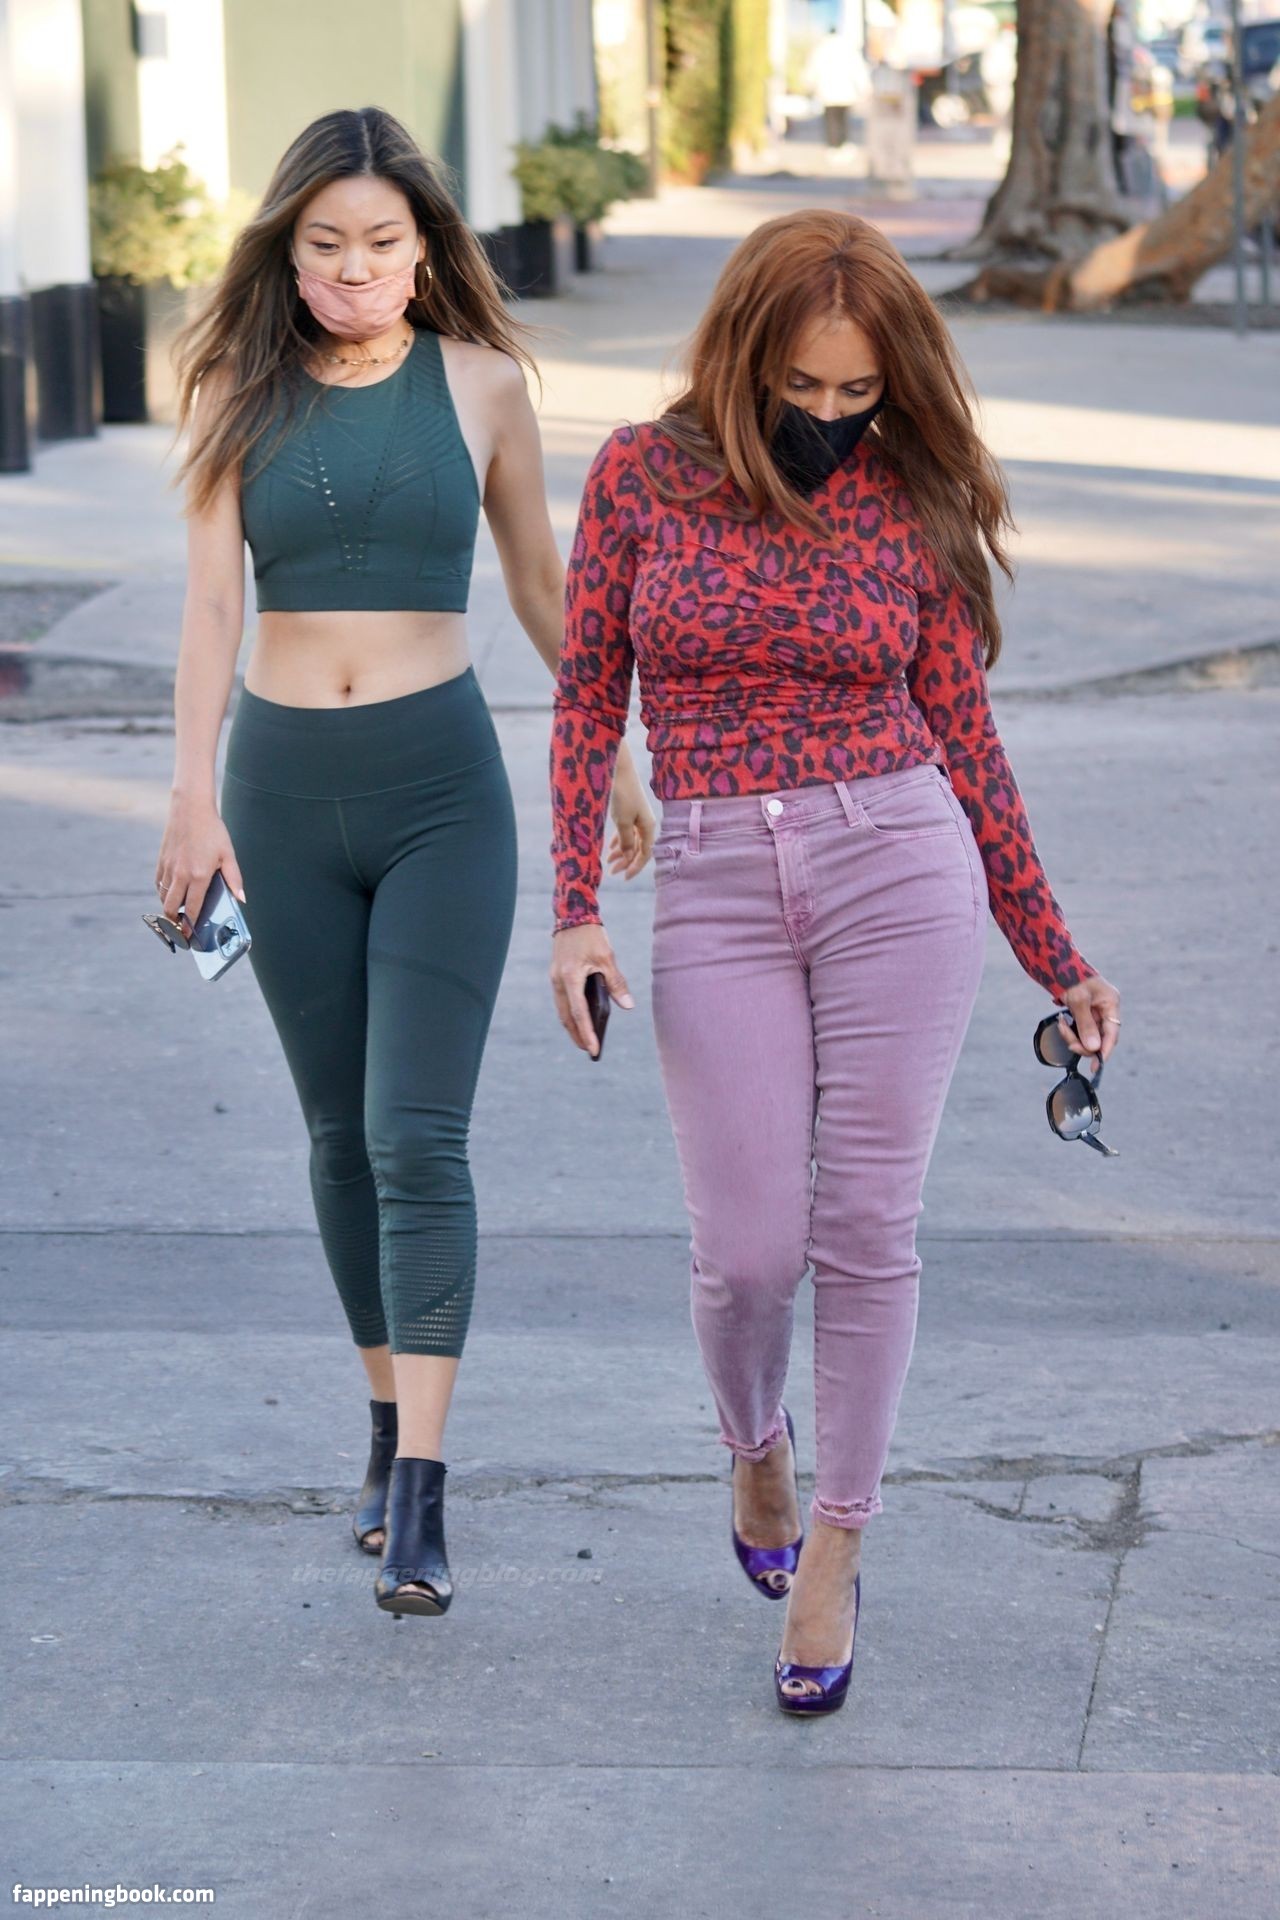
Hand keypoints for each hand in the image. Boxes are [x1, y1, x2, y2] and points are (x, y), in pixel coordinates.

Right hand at [155, 797, 245, 925]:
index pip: (192, 909)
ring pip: (164, 896)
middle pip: (171, 908)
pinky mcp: (161, 861)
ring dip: (169, 907)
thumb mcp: (228, 854)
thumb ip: (234, 879)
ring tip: (178, 913)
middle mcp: (181, 875)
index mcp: (199, 876)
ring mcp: (169, 868)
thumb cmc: (212, 831)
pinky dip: (164, 892)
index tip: (190, 936)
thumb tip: (241, 899)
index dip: (190, 925)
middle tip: (181, 928)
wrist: (190, 809)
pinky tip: (172, 893)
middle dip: (174, 922)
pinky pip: (159, 883)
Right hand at [550, 923, 633, 1057]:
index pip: (579, 1013)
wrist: (573, 915)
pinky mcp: (556, 975)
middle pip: (566, 1016)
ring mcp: (555, 978)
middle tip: (590, 1050)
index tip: (594, 1049)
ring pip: (562, 1010)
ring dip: (572, 1026)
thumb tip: (628, 1005)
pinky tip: (581, 1019)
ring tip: (585, 1039)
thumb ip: (616, 982)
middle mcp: (558, 980)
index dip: (587, 1032)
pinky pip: (562, 1000)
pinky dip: (570, 1013)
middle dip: (577, 1035)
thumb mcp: (608, 958)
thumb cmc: (592, 936)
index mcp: (570, 977)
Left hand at [605, 746, 655, 880]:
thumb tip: (628, 856)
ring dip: (621, 852)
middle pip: (638, 849)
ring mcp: (637, 818)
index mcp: (648, 827)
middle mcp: (645, 824)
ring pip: (631, 841)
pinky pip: (626, 832)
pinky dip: (619, 841)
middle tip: (612, 872)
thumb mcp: (623, 821)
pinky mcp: (629, 812)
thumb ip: (626, 840)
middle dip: (626, 861)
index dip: (635, 867)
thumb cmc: (622, 794)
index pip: (645, 853)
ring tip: (608, 861)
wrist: (619, 770)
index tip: (624, 877)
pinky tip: (611, 848)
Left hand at [1057, 973, 1120, 1065]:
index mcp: (1111, 1003)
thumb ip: (1086, 1025)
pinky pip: (1079, 1029)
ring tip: (1061, 1025)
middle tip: (1069, 1042)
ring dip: (1073, 1036)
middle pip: (1099, 1037)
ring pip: (1087, 1035)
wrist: (1055, 964)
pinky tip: (1062, 1022)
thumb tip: (1093, 1049)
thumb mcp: (1078, 1001)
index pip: (1112, 1034)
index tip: (1096, 1065)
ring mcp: (1095, 1011)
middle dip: (1083, 1042)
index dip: (1105, 1050)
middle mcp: (1106, 1009)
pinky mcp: (1084, 1013)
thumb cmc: (1070, 977)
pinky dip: (1069, 1030)